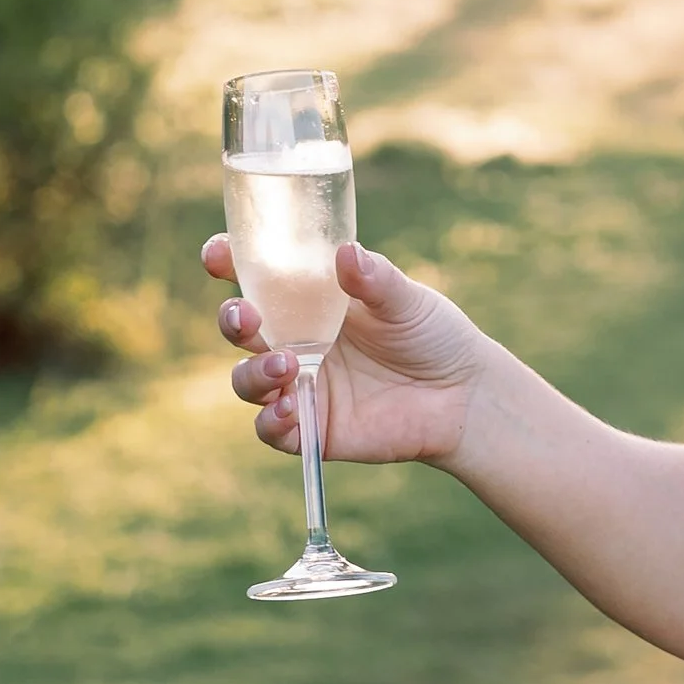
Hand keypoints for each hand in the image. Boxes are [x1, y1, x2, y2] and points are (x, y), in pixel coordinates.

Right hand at [202, 234, 492, 468]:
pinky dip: (271, 420)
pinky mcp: (312, 428)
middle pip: (241, 329)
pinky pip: (272, 429)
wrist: (466, 396)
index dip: (228, 263)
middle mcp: (296, 341)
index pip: (255, 278)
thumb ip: (375, 279)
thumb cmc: (434, 336)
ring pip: (247, 380)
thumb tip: (346, 254)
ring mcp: (300, 386)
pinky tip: (290, 408)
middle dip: (232, 319)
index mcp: (310, 301)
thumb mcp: (407, 300)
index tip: (218, 254)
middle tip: (245, 315)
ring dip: (253, 373)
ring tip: (285, 364)